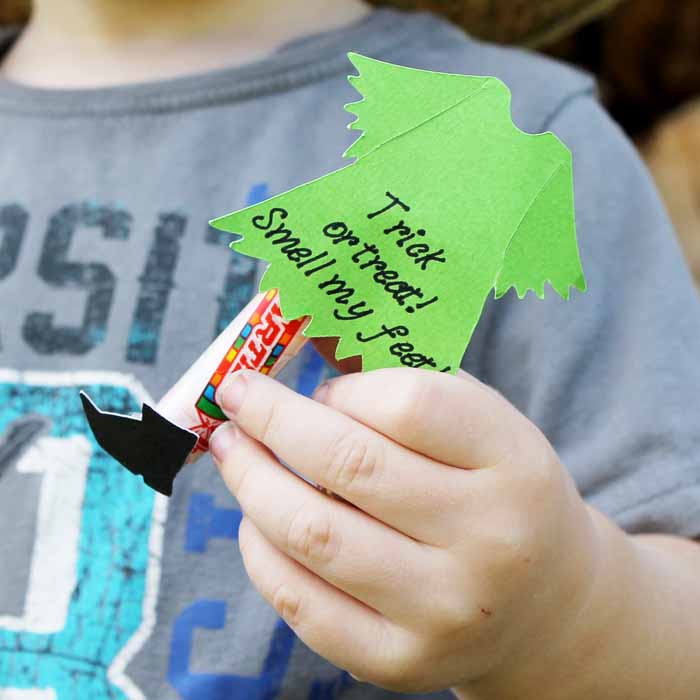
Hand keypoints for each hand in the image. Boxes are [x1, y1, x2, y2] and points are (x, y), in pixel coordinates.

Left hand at [210, 368, 599, 694]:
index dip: (345, 389)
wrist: (545, 604)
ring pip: (312, 534)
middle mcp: (486, 540)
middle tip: (237, 396)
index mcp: (512, 462)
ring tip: (234, 449)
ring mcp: (443, 610)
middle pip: (348, 465)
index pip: (408, 405)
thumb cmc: (499, 491)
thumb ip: (406, 383)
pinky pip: (301, 604)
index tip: (317, 387)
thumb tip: (309, 347)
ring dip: (252, 480)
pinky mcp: (400, 662)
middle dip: (271, 419)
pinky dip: (260, 553)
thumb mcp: (481, 424)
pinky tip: (256, 521)